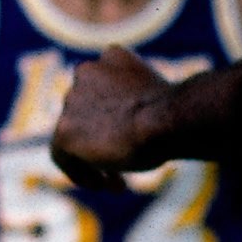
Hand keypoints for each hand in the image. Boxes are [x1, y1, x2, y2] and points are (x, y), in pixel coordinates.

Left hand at [53, 47, 175, 181]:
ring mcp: (72, 101)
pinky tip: (107, 184)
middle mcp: (86, 72)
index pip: (103, 87)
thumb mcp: (160, 100)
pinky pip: (63, 157)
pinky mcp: (65, 131)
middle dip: (104, 137)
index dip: (116, 114)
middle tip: (127, 161)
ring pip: (74, 135)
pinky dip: (81, 173)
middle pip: (87, 113)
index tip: (133, 135)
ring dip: (94, 159)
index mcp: (113, 57)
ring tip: (118, 182)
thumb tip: (132, 128)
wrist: (169, 120)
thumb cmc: (178, 114)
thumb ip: (136, 106)